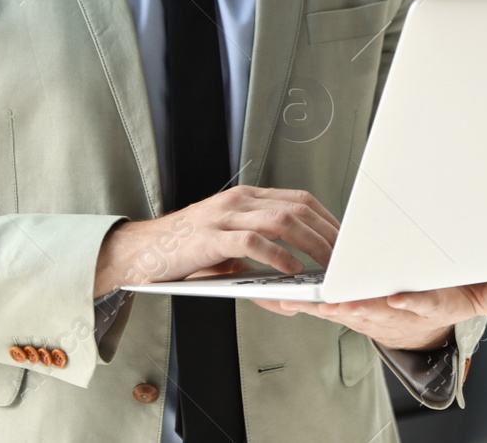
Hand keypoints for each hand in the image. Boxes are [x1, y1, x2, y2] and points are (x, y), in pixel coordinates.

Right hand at [93, 186, 339, 296]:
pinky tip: (292, 269)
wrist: (140, 252)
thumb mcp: (228, 250)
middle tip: (344, 257)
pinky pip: (253, 242)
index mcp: (247, 198)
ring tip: (326, 264)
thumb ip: (260, 260)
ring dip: (310, 243)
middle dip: (326, 233)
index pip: (299, 199)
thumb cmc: (186, 251)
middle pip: (297, 208)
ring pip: (281, 220)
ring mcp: (225, 216)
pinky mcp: (211, 237)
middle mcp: (239, 201)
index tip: (346, 240)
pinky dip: (278, 255)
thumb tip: (290, 287)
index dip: (327, 218)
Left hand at [253, 276, 486, 350]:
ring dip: (316, 303)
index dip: (411, 302)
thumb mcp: (479, 295)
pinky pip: (318, 304)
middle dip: (352, 303)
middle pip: (371, 307)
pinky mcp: (345, 304)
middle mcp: (392, 309)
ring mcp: (365, 309)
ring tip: (294, 295)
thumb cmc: (445, 298)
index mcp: (425, 303)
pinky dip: (297, 300)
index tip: (400, 297)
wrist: (420, 317)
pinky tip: (276, 294)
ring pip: (339, 307)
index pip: (419, 304)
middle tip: (335, 299)